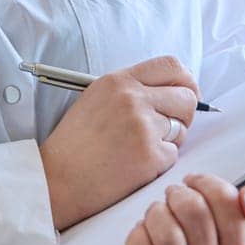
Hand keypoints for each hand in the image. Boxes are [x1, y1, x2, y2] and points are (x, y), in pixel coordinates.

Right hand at [37, 55, 199, 230]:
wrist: (58, 179)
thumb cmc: (75, 143)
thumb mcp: (96, 98)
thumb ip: (131, 89)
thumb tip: (171, 91)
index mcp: (119, 80)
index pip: (171, 66)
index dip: (186, 81)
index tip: (186, 94)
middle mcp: (133, 98)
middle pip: (187, 96)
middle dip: (184, 114)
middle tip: (169, 128)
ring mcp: (143, 126)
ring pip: (182, 127)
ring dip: (170, 139)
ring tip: (140, 148)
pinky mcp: (150, 155)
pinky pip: (174, 154)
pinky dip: (160, 162)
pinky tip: (135, 164)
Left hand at [123, 175, 244, 244]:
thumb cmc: (209, 226)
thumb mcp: (238, 213)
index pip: (226, 200)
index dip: (206, 183)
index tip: (195, 182)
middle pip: (193, 210)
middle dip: (179, 194)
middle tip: (175, 197)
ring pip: (166, 230)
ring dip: (157, 211)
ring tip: (160, 213)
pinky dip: (138, 235)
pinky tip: (145, 230)